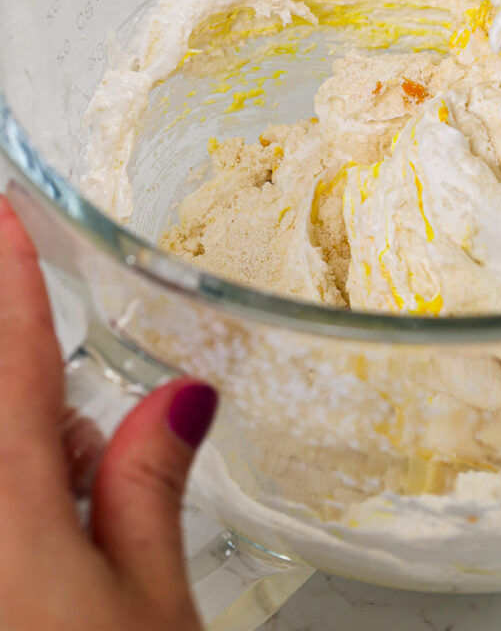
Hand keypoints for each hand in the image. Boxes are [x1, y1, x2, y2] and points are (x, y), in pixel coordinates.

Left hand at [0, 194, 216, 630]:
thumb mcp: (153, 608)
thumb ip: (151, 485)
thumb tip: (181, 397)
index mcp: (6, 507)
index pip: (13, 356)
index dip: (9, 272)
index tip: (4, 210)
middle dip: (41, 400)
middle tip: (86, 466)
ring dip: (28, 452)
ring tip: (78, 533)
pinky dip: (20, 480)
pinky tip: (40, 559)